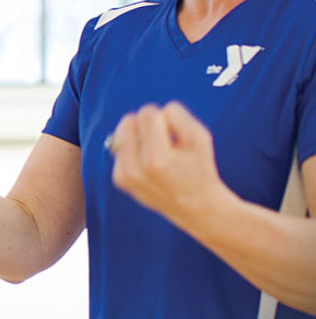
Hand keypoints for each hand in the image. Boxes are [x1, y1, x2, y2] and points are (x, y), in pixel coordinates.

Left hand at [108, 102, 231, 224]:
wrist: (195, 205)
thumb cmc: (199, 167)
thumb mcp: (200, 138)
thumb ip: (177, 116)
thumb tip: (150, 113)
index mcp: (155, 160)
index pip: (147, 114)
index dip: (163, 118)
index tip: (174, 133)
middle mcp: (134, 169)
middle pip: (128, 120)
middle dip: (146, 125)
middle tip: (165, 143)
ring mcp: (124, 175)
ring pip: (122, 132)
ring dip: (139, 137)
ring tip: (157, 154)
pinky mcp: (119, 178)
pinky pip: (120, 148)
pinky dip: (134, 151)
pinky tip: (150, 165)